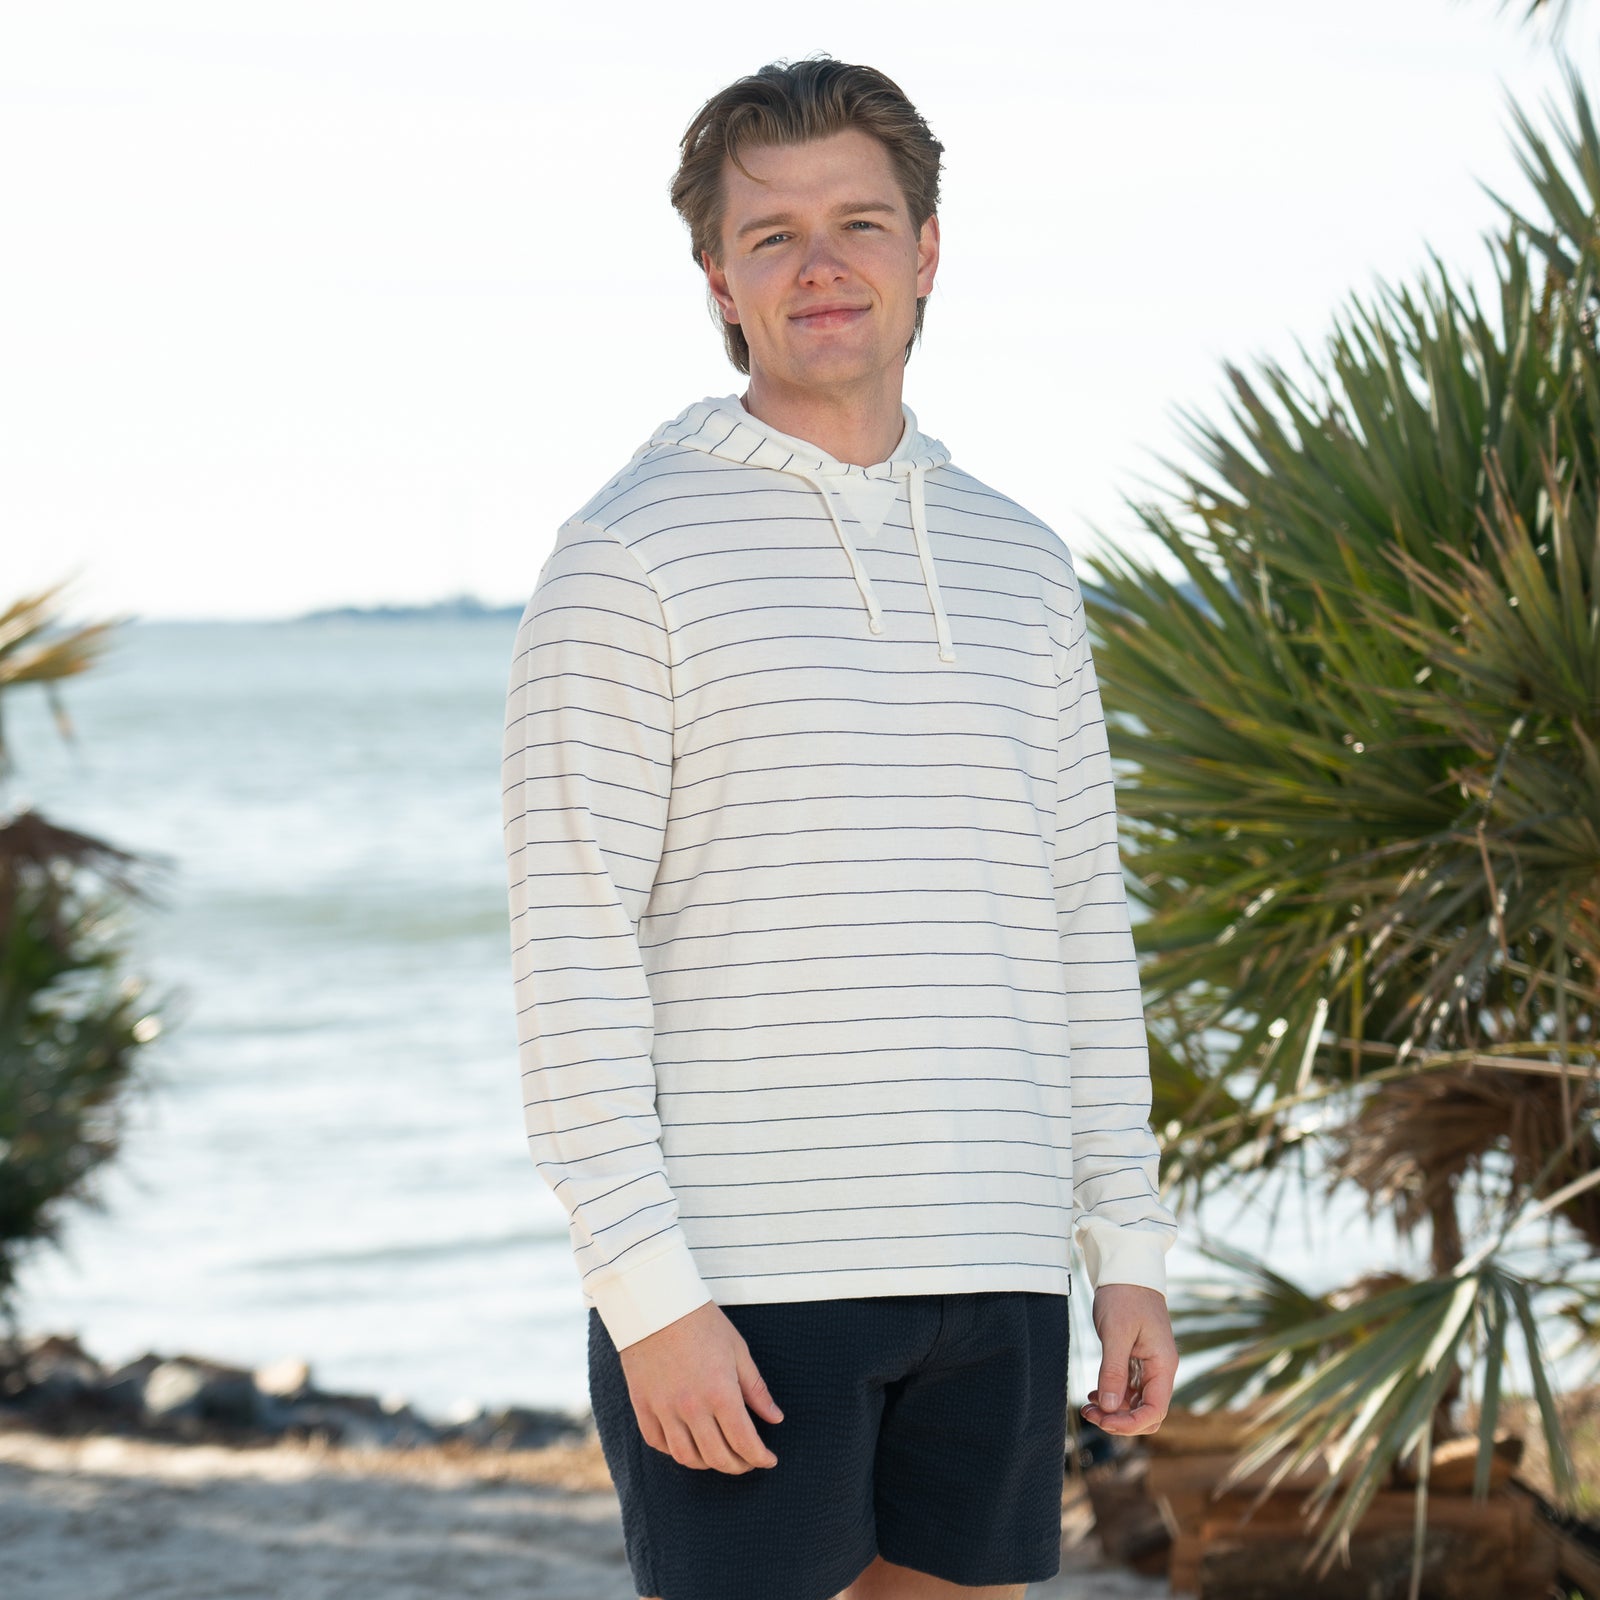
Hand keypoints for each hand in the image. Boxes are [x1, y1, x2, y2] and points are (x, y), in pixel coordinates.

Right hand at [617, 1300, 784, 1472]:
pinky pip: (658, 1443)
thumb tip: (775, 1418)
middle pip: (717, 1457)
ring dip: (708, 1464)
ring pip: (687, 1457)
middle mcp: (692, 1407)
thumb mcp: (738, 1350)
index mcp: (720, 1392)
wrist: (657, 1304)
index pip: (744, 1442)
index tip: (768, 1459)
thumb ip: (756, 1389)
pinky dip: (675, 1451)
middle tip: (748, 1460)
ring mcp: (664, 1409)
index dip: (760, 1457)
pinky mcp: (643, 1406)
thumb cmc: (701, 1322)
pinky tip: (688, 1443)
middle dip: (738, 1465)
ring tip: (720, 1455)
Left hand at [1081, 1282, 1175, 1435]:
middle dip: (1120, 1420)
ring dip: (1113, 1410)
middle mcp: (1160, 1370)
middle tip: (1090, 1412)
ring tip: (1087, 1405)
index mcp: (1163, 1365)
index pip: (1154, 1411)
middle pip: (1147, 1413)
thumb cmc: (1124, 1296)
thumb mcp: (1116, 1333)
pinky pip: (1128, 1390)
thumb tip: (1110, 1408)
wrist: (1126, 1269)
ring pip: (1135, 1404)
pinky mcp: (1136, 1360)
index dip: (1130, 1424)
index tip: (1103, 1420)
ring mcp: (1149, 1366)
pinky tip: (1094, 1394)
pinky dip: (1112, 1396)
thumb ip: (1114, 1371)